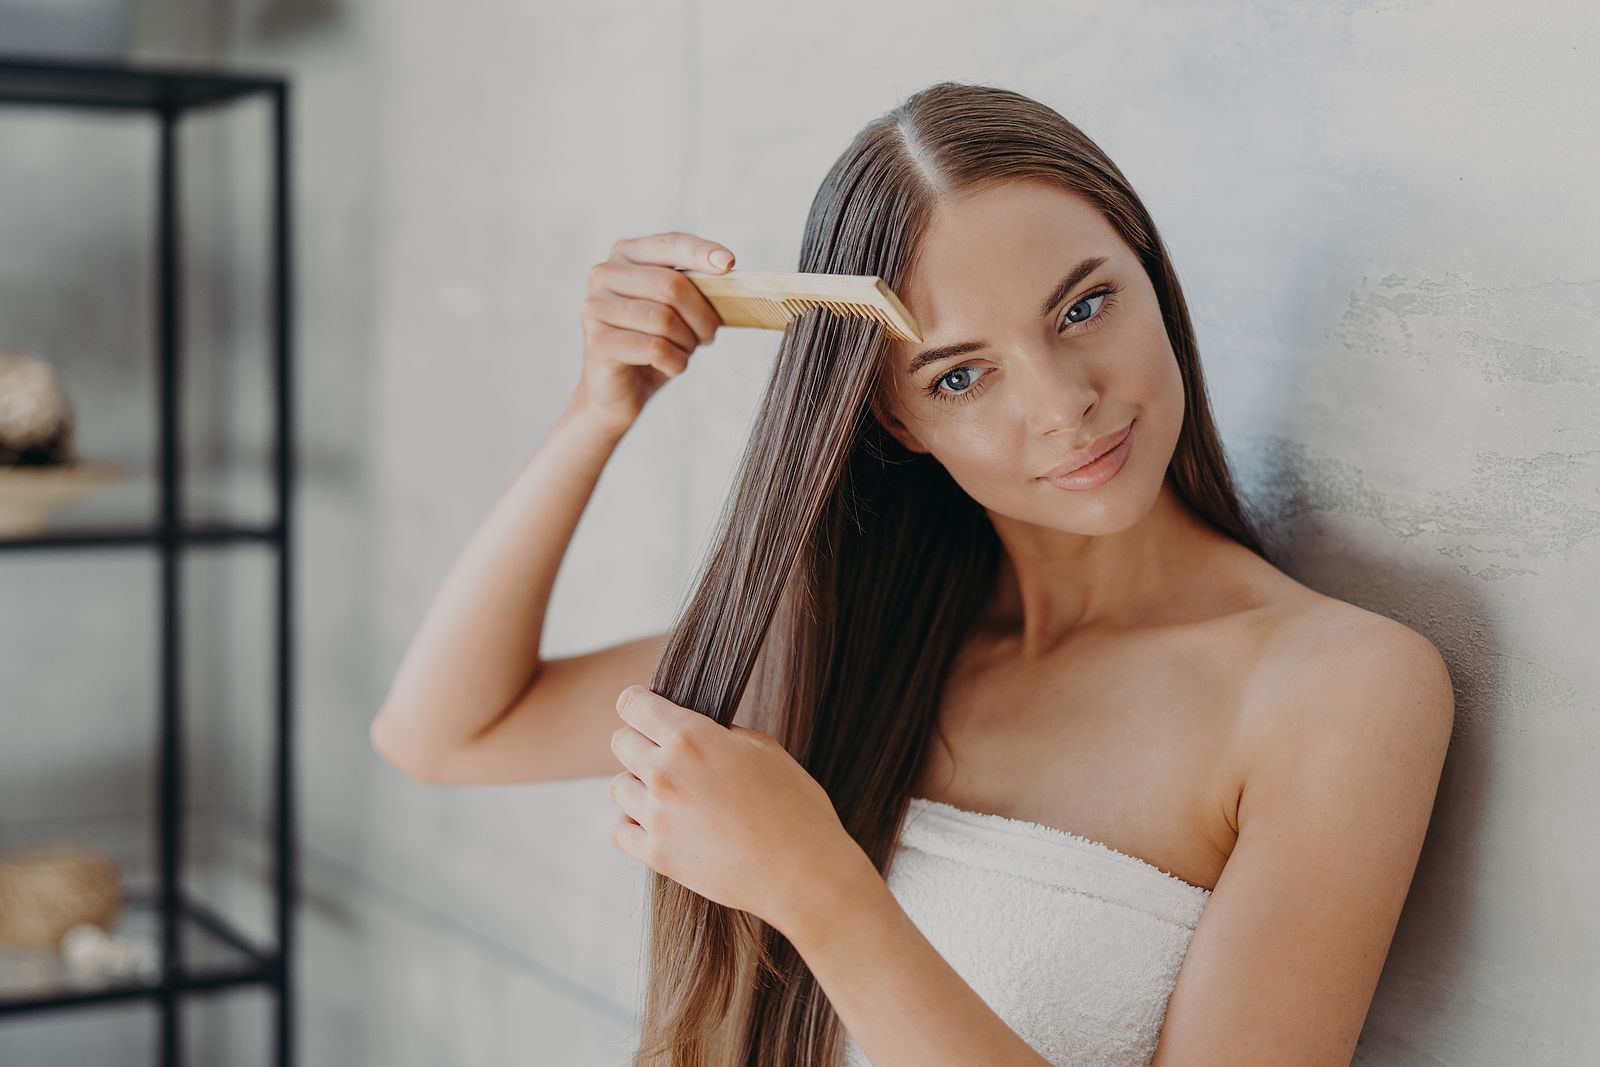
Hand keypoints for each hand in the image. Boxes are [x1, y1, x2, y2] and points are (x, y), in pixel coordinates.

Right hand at [575, 231, 735, 432]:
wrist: (617, 391)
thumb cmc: (651, 343)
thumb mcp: (676, 309)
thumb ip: (693, 286)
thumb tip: (725, 268)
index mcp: (625, 255)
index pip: (670, 244)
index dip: (700, 253)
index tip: (728, 263)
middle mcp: (604, 274)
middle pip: (672, 286)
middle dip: (702, 316)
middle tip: (708, 336)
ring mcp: (595, 306)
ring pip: (664, 320)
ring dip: (687, 342)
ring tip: (684, 351)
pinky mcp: (597, 341)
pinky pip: (655, 348)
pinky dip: (675, 362)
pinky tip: (670, 366)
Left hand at [608, 683, 869, 936]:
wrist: (805, 873)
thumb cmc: (795, 806)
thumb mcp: (765, 749)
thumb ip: (720, 733)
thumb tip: (696, 732)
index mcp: (692, 737)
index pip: (632, 705)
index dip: (639, 704)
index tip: (648, 711)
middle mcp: (666, 772)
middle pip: (620, 742)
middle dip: (641, 742)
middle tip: (668, 754)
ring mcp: (658, 817)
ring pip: (619, 786)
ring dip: (639, 784)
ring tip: (671, 793)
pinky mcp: (657, 855)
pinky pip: (621, 830)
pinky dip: (635, 823)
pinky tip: (660, 822)